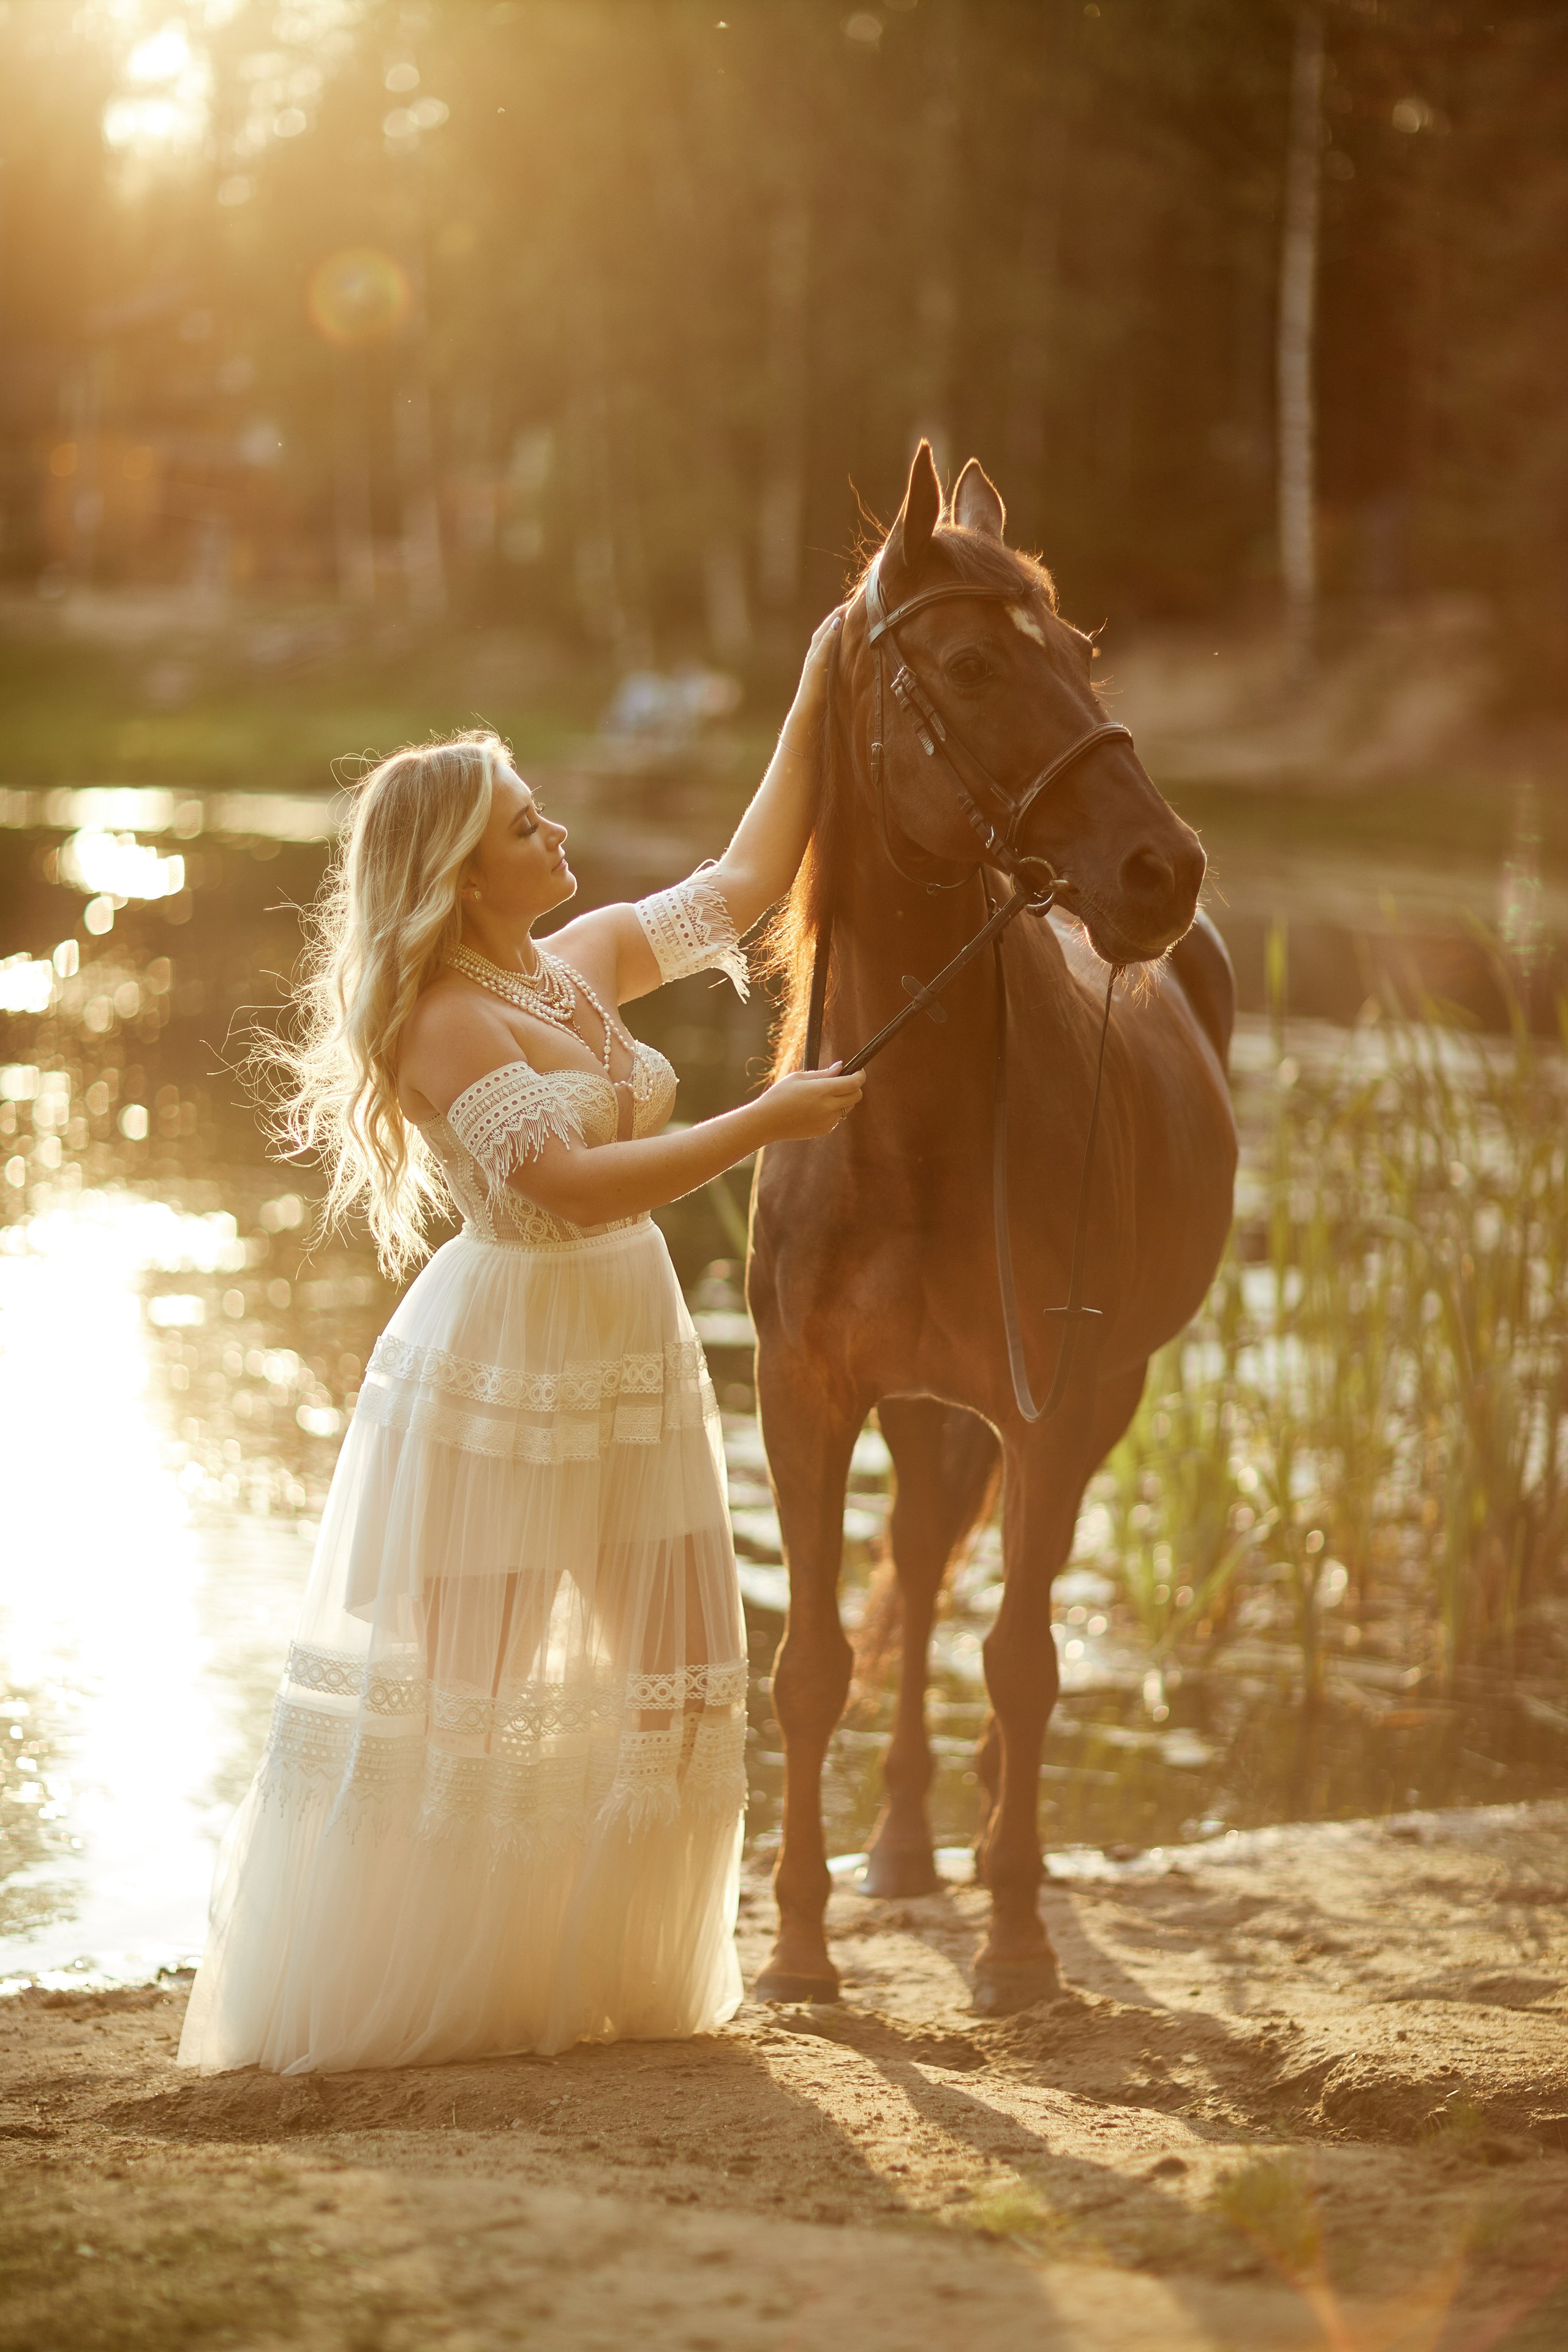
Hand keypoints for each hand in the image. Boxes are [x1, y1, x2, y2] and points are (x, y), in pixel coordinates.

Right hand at [756, 1060, 864, 1140]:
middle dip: (854, 1087)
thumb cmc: (779, 1095)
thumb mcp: (799, 1078)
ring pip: (847, 1107)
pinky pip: (837, 1118)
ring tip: (823, 1095)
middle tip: (843, 1081)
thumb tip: (841, 1068)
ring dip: (843, 1099)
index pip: (853, 1083)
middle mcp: (828, 1107)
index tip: (858, 1071)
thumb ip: (823, 1073)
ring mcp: (827, 1121)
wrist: (766, 1122)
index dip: (860, 1075)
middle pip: (856, 1096)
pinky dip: (833, 1111)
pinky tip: (815, 1108)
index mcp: (822, 1090)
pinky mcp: (824, 1130)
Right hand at [778, 608, 843, 746]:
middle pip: (823, 633)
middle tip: (847, 604)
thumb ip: (834, 676)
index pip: (825, 639)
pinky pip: (823, 646)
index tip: (847, 613)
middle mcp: (813, 659)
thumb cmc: (818, 705)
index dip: (834, 625)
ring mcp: (812, 662)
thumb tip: (846, 671)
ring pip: (822, 636)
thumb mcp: (829, 687)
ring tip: (844, 608)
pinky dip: (829, 634)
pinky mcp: (815, 667)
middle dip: (834, 617)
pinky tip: (838, 623)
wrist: (806, 716)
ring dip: (832, 621)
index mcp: (817, 663)